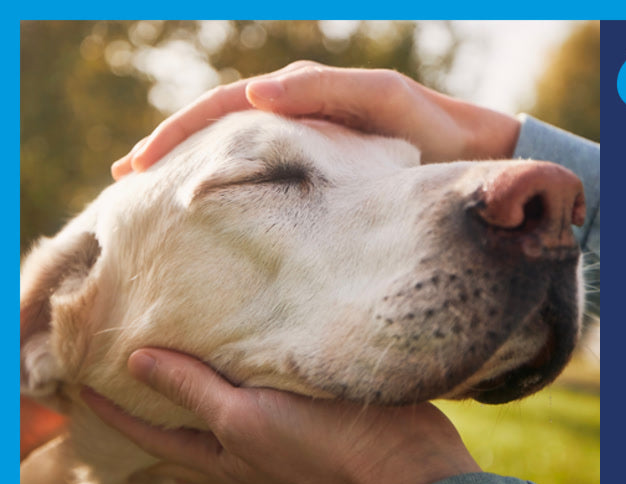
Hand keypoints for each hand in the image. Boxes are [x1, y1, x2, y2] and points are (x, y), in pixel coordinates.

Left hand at [81, 348, 480, 483]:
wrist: (402, 461)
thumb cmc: (319, 449)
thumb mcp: (244, 418)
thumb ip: (193, 389)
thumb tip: (135, 361)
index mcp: (221, 454)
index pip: (149, 434)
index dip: (114, 409)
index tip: (83, 377)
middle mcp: (246, 442)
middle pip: (188, 415)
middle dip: (158, 386)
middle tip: (131, 344)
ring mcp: (282, 423)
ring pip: (232, 391)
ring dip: (208, 364)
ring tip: (186, 326)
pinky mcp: (315, 401)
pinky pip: (272, 375)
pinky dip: (254, 353)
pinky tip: (254, 324)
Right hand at [112, 60, 520, 177]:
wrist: (468, 154)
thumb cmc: (430, 125)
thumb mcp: (383, 100)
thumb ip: (327, 91)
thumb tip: (257, 95)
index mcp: (300, 93)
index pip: (222, 108)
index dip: (178, 134)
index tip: (140, 166)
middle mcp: (294, 114)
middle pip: (216, 129)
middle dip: (168, 152)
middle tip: (123, 185)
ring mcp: (304, 144)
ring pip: (233, 154)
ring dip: (191, 172)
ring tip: (149, 201)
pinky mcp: (318, 174)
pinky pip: (262, 177)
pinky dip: (229, 188)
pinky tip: (209, 215)